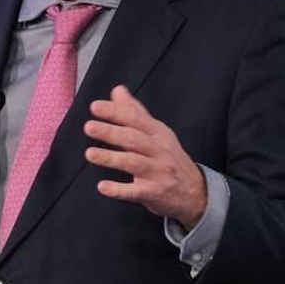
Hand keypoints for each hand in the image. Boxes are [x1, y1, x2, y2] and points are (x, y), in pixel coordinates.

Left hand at [84, 85, 208, 229]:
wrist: (195, 192)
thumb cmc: (169, 158)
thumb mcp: (157, 133)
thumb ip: (135, 112)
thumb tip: (117, 90)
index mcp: (158, 133)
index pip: (136, 119)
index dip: (115, 112)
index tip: (95, 107)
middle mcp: (159, 150)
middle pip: (134, 139)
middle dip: (111, 132)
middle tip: (89, 127)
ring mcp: (158, 172)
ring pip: (134, 163)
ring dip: (111, 158)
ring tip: (90, 154)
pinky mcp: (154, 193)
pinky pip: (136, 192)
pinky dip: (119, 190)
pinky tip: (103, 187)